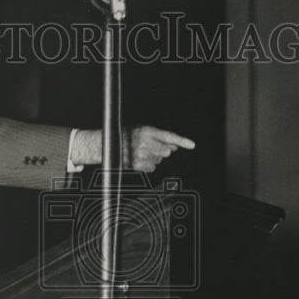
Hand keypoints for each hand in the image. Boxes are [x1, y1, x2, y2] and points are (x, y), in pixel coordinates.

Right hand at [69, 127, 194, 170]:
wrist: (106, 145)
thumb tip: (174, 146)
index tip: (192, 145)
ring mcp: (140, 156)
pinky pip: (152, 168)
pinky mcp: (136, 166)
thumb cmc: (126, 135)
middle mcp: (144, 143)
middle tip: (151, 147)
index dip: (181, 140)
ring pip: (159, 160)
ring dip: (154, 158)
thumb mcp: (142, 131)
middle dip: (162, 150)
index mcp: (146, 131)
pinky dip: (148, 165)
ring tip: (141, 152)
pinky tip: (139, 160)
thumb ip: (159, 138)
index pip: (168, 136)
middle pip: (166, 152)